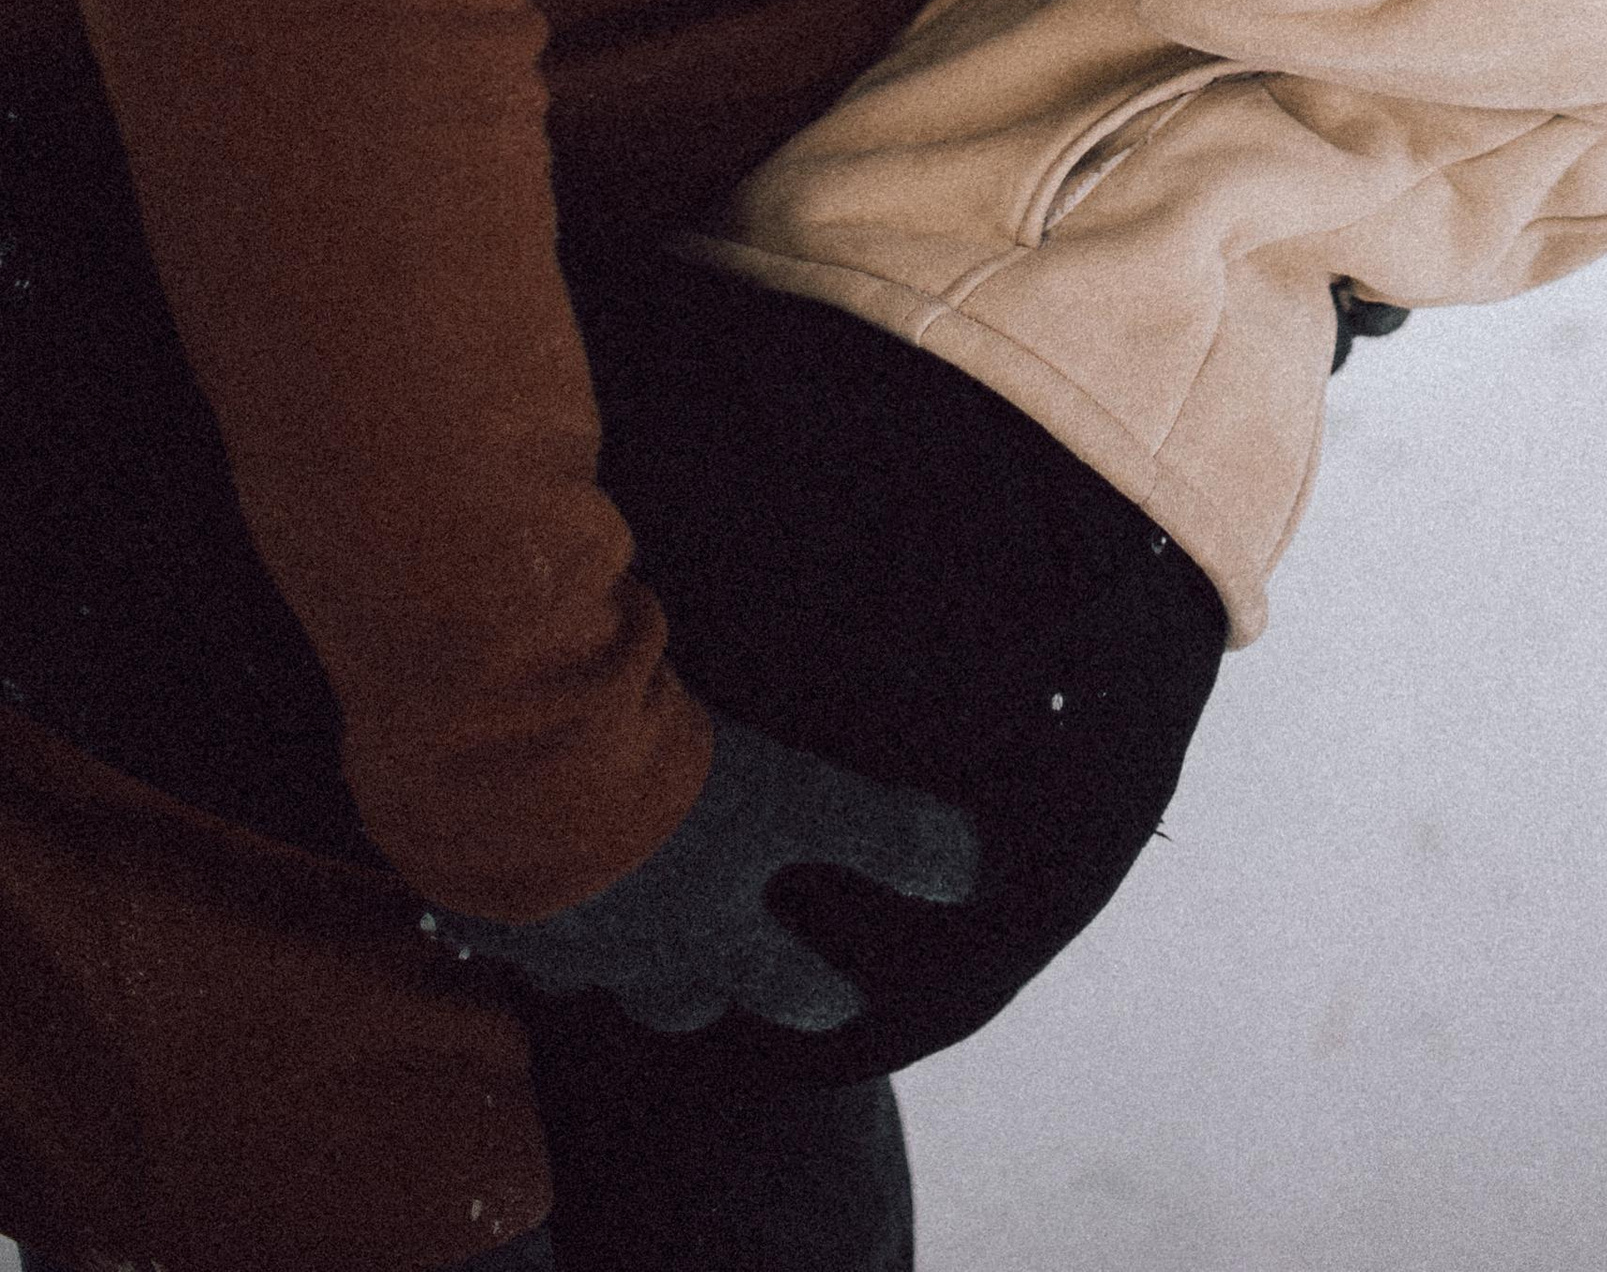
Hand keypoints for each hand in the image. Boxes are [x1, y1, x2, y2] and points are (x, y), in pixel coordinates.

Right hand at [420, 711, 976, 1036]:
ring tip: (613, 917)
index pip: (786, 980)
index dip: (821, 991)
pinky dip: (510, 904)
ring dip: (610, 951)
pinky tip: (510, 871)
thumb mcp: (786, 794)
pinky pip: (495, 921)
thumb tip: (972, 864)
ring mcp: (549, 932)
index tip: (844, 1000)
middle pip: (679, 998)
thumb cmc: (656, 783)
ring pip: (589, 969)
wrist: (510, 767)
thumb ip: (880, 830)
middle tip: (719, 976)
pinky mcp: (472, 897)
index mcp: (710, 930)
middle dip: (707, 990)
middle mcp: (632, 950)